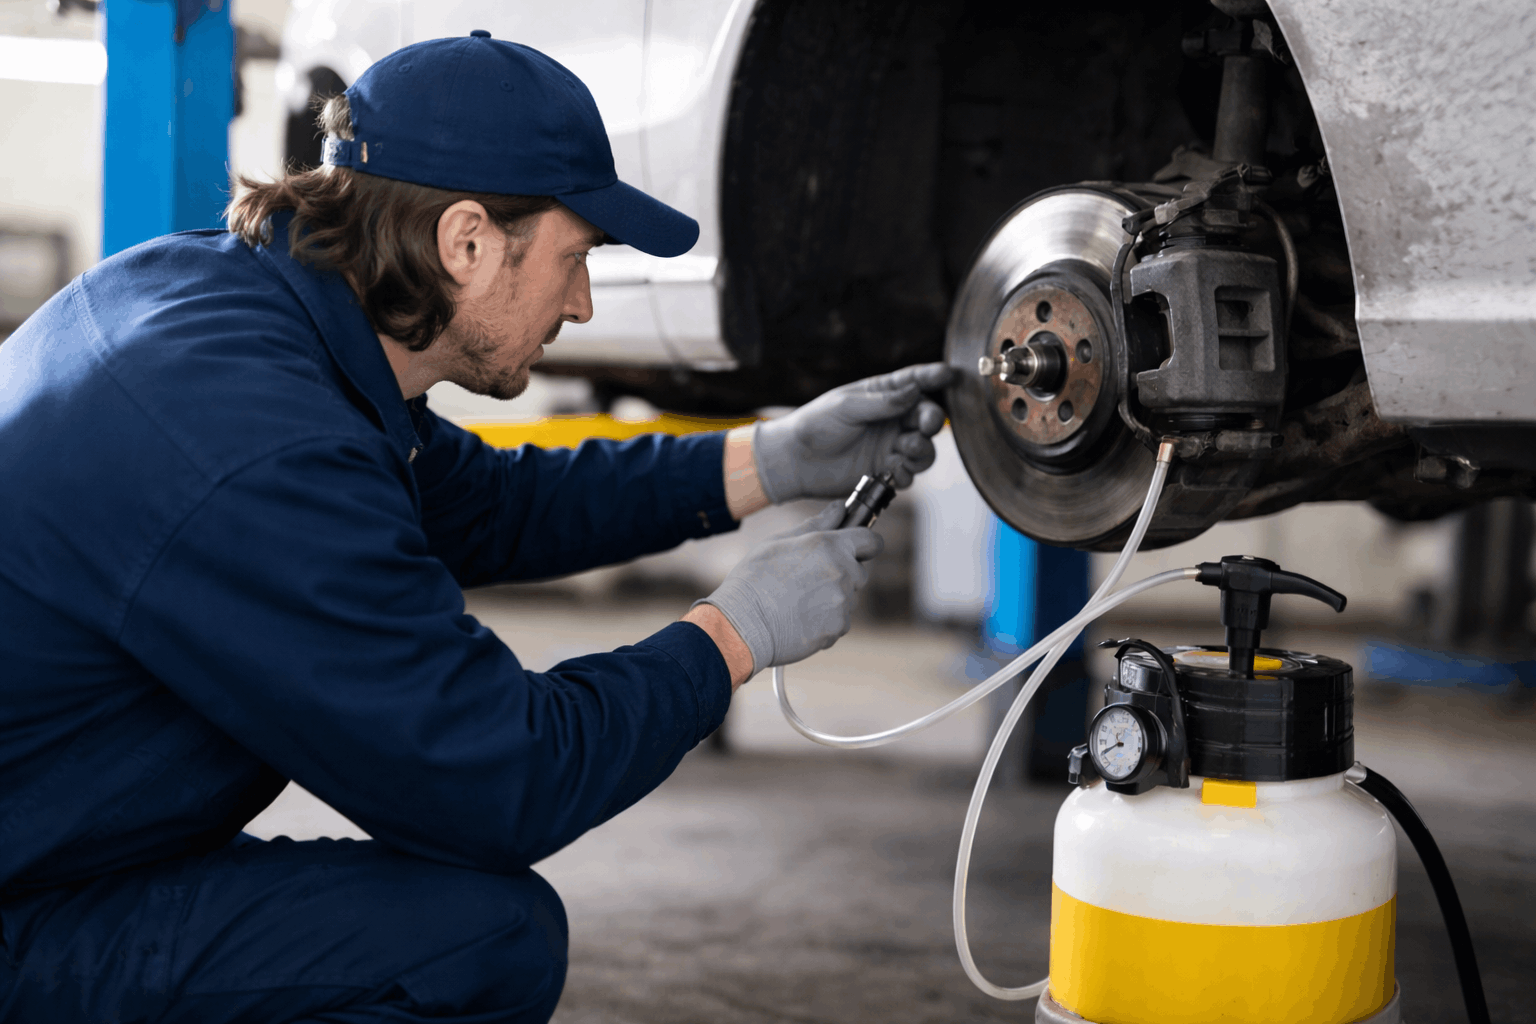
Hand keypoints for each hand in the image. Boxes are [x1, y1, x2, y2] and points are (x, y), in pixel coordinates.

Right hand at [693, 502, 882, 677]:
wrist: (742, 625)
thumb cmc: (754, 580)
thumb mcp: (778, 542)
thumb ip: (815, 525)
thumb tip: (839, 509)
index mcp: (829, 546)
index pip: (871, 541)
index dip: (865, 544)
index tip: (858, 548)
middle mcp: (842, 572)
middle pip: (859, 571)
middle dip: (842, 573)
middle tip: (808, 579)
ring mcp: (842, 603)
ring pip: (848, 598)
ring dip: (832, 598)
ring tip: (798, 601)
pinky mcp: (838, 628)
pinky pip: (840, 621)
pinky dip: (826, 620)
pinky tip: (800, 618)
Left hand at [752, 363, 953, 502]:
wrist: (796, 461)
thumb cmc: (816, 424)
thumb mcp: (846, 406)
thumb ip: (882, 402)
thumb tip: (915, 391)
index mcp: (882, 394)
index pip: (915, 381)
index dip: (934, 377)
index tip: (950, 374)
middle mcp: (892, 419)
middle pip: (927, 417)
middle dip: (931, 419)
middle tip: (925, 424)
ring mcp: (890, 446)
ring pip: (924, 448)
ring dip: (921, 449)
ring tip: (904, 450)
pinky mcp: (885, 470)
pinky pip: (909, 473)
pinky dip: (907, 473)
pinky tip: (894, 471)